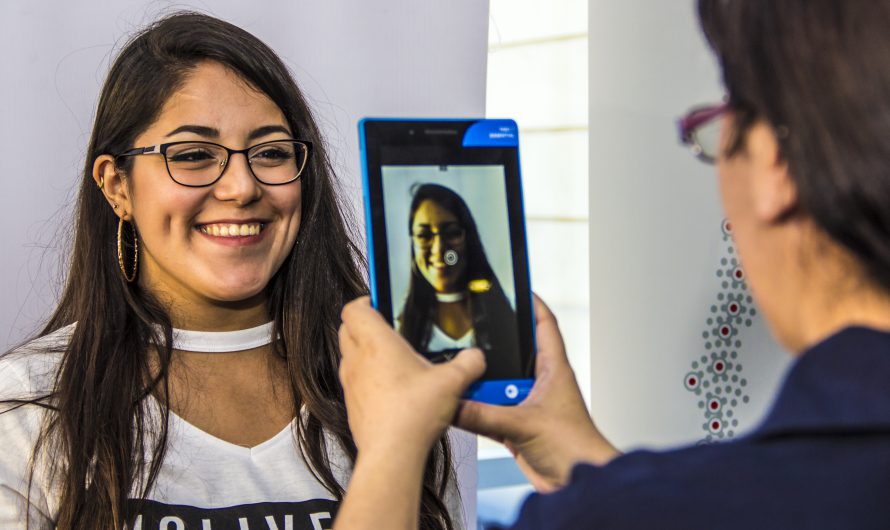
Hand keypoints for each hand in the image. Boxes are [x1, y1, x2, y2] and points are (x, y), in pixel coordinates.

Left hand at [338, 297, 485, 457]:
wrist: (392, 454)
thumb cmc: (412, 415)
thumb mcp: (453, 383)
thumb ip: (469, 364)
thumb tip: (476, 357)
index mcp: (376, 343)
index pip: (354, 308)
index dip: (364, 301)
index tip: (379, 302)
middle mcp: (357, 360)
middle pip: (347, 328)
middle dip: (363, 324)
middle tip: (387, 328)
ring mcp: (351, 383)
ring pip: (348, 355)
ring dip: (363, 352)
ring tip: (391, 359)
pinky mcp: (352, 405)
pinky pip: (353, 382)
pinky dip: (366, 378)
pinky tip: (390, 389)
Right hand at [456, 295, 618, 491]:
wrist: (579, 484)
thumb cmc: (576, 448)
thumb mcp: (524, 425)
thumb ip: (484, 415)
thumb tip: (453, 403)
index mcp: (554, 369)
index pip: (544, 324)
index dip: (531, 304)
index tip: (514, 288)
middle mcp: (541, 383)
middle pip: (511, 355)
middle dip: (491, 350)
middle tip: (468, 340)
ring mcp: (529, 405)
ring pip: (497, 386)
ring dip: (482, 387)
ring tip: (462, 380)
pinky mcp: (518, 427)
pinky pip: (490, 413)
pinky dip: (477, 412)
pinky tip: (460, 409)